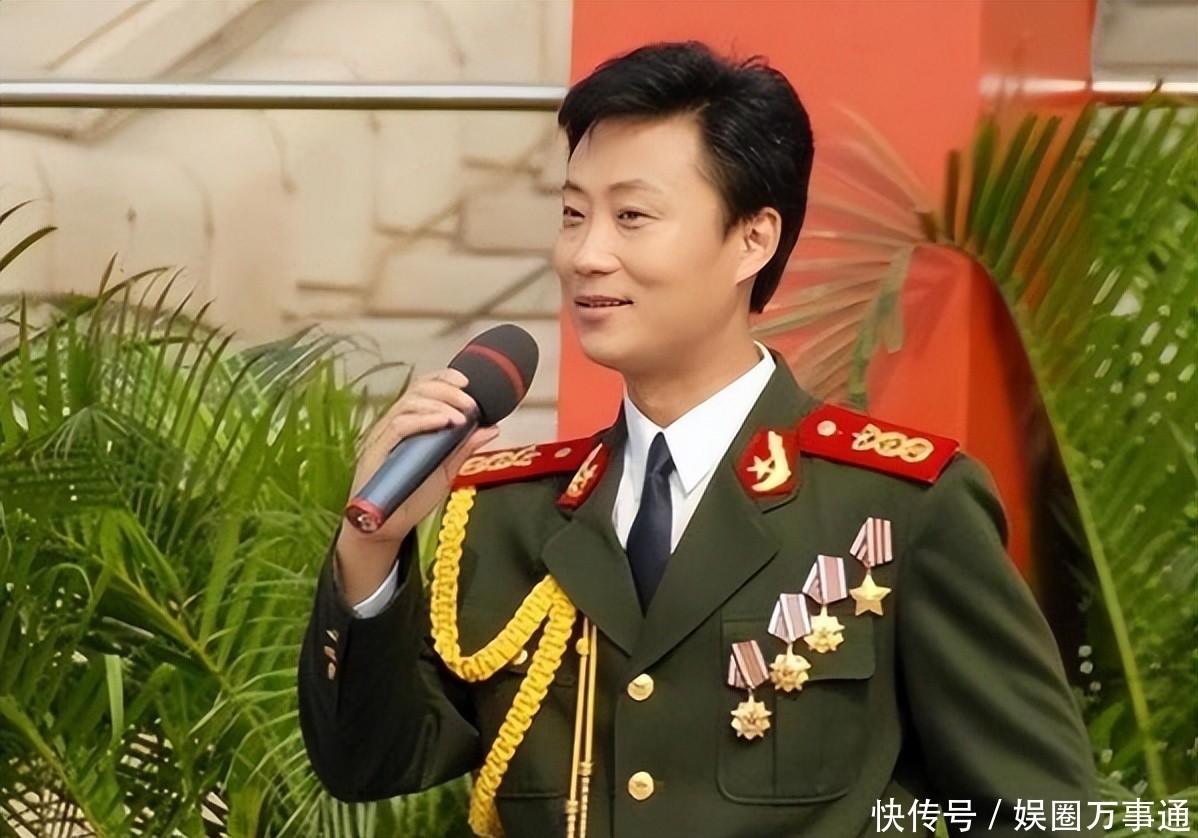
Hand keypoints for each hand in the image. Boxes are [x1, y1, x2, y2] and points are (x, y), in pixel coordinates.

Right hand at [336, 368, 499, 602]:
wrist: (387, 528)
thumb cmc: (412, 497)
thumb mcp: (446, 470)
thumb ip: (465, 448)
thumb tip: (492, 428)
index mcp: (410, 424)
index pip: (423, 388)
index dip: (444, 379)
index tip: (469, 383)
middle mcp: (394, 424)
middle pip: (417, 390)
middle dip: (448, 391)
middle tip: (471, 403)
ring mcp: (383, 436)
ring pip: (408, 404)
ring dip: (439, 404)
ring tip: (461, 416)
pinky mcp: (376, 451)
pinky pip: (398, 427)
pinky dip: (423, 421)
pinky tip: (444, 423)